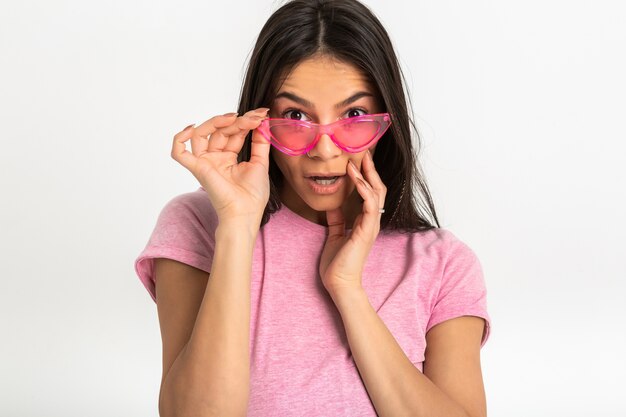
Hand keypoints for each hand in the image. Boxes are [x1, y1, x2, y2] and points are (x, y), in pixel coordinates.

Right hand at [170, 108, 271, 225]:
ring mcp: (205, 162)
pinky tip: (192, 128)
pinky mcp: (197, 168)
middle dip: (237, 121)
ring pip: (201, 134)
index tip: (262, 114)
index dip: (246, 121)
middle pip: (219, 131)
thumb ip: (260, 142)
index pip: (233, 133)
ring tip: (235, 118)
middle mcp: (215, 158)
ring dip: (217, 122)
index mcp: (229, 157)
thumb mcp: (260, 162)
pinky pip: (179, 153)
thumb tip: (263, 121)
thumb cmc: (253, 195)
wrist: (246, 213)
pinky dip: (180, 139)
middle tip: (255, 117)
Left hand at [319, 150, 386, 295]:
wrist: (339, 282)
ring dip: (367, 176)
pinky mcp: (366, 230)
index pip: (370, 193)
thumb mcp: (335, 235)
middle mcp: (371, 221)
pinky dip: (364, 191)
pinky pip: (370, 206)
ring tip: (357, 162)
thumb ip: (337, 220)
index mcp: (365, 221)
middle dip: (370, 170)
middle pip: (377, 189)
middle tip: (363, 154)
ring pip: (376, 194)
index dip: (365, 176)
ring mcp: (371, 225)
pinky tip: (356, 180)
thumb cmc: (337, 263)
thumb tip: (333, 206)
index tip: (356, 161)